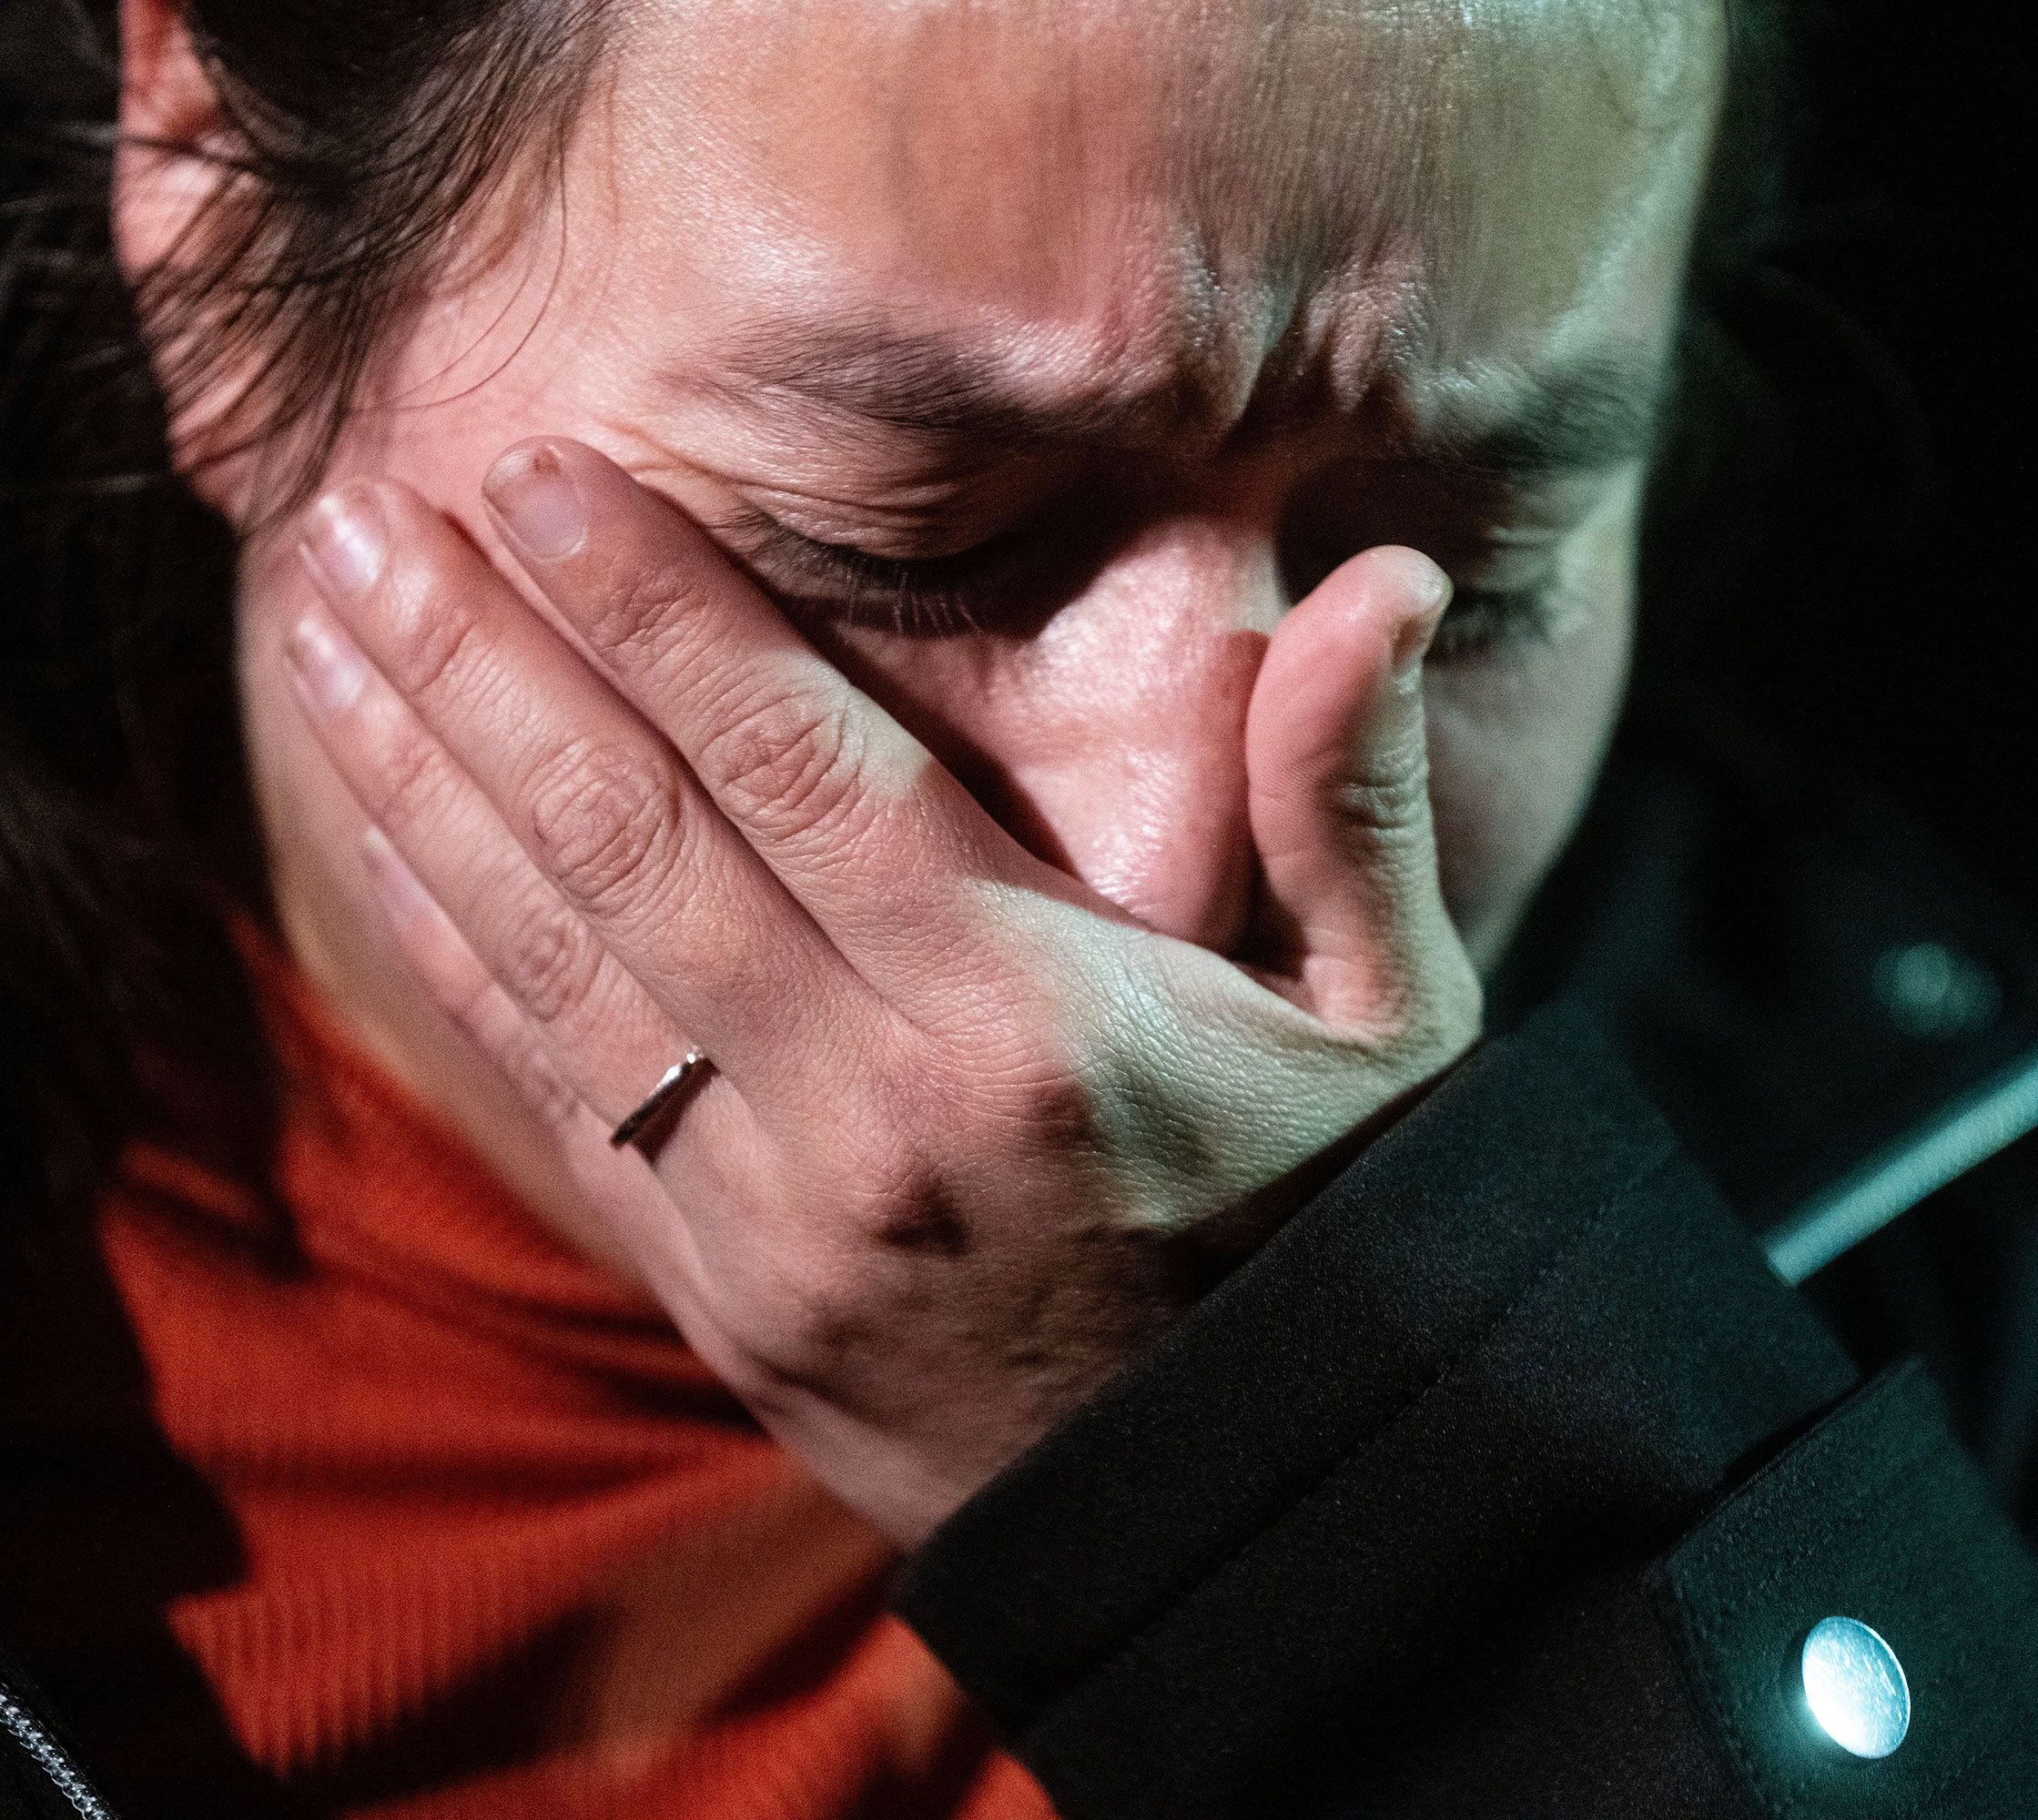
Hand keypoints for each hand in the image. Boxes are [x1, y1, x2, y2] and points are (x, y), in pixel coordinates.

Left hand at [281, 438, 1481, 1545]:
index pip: (804, 773)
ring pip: (552, 957)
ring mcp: (775, 1215)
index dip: (663, 614)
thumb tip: (1379, 579)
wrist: (1239, 1506)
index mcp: (1038, 1025)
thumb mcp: (1389, 1023)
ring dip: (420, 776)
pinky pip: (551, 1090)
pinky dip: (448, 944)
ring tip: (320, 620)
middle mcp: (875, 1113)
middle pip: (630, 844)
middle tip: (360, 507)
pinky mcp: (719, 1286)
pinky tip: (373, 826)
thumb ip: (1347, 799)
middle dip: (481, 658)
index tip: (548, 471)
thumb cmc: (1330, 1228)